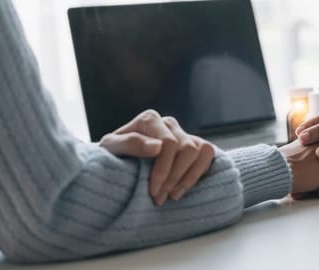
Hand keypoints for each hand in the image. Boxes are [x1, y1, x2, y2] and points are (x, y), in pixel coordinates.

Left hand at [99, 110, 215, 205]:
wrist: (119, 162)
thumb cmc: (113, 155)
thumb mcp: (111, 148)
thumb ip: (130, 143)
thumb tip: (157, 147)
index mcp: (150, 119)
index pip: (168, 143)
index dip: (163, 169)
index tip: (153, 190)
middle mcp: (169, 123)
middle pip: (185, 148)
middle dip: (173, 177)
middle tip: (160, 198)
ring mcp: (184, 133)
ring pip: (198, 151)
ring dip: (186, 177)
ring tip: (171, 195)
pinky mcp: (195, 145)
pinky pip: (207, 154)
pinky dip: (197, 174)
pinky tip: (182, 189)